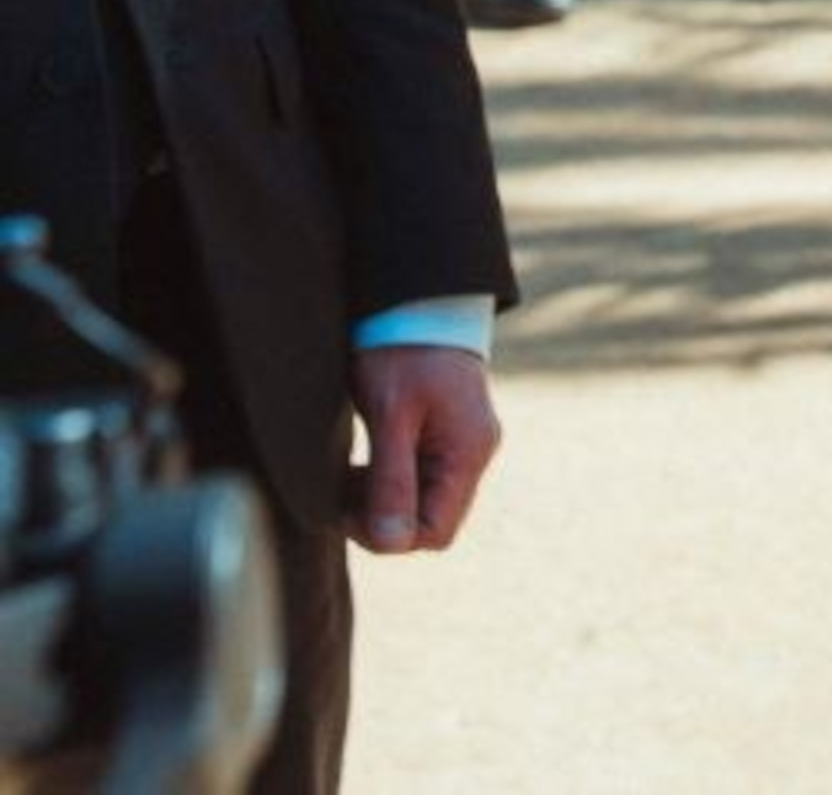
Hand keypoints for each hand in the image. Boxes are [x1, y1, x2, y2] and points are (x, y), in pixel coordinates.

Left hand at [348, 345, 498, 554]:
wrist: (419, 302)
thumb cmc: (404, 353)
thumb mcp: (391, 416)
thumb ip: (392, 480)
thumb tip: (392, 543)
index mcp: (467, 452)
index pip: (434, 532)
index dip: (387, 533)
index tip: (348, 507)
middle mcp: (474, 454)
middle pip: (430, 521)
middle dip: (383, 518)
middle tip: (343, 492)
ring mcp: (464, 445)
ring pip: (423, 503)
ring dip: (383, 501)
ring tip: (349, 476)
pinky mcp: (449, 435)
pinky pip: (422, 480)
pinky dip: (389, 483)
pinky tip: (364, 465)